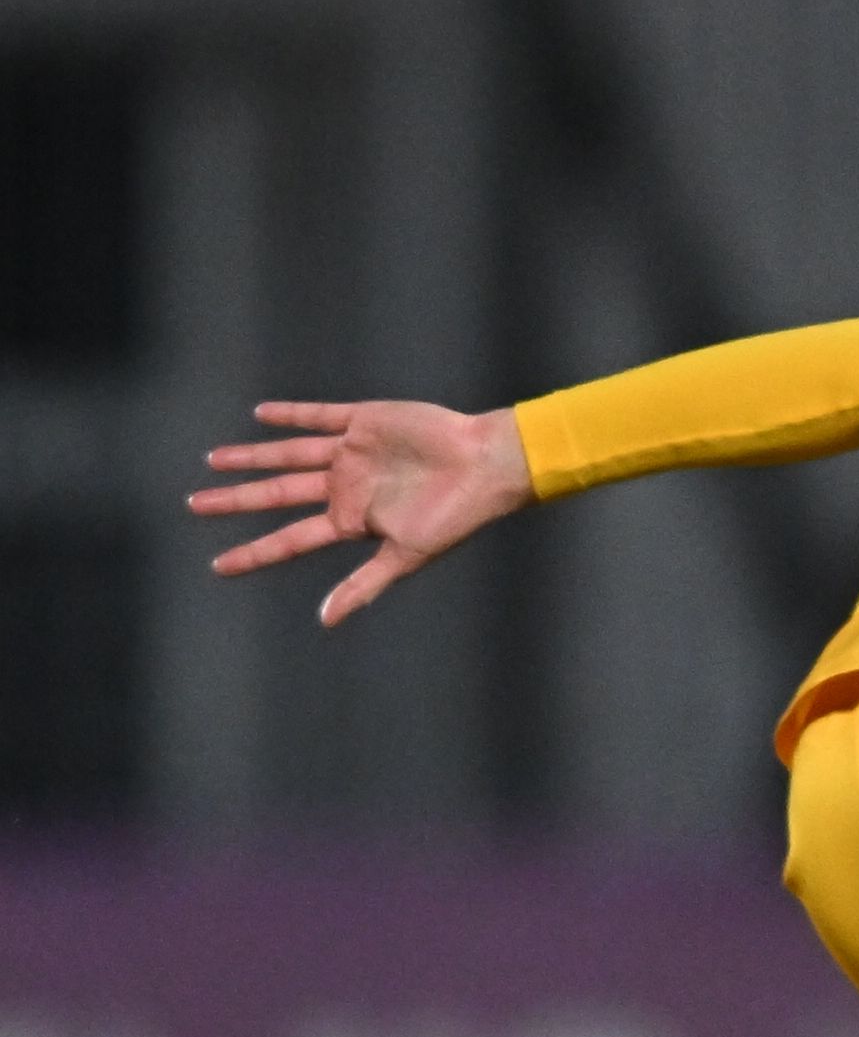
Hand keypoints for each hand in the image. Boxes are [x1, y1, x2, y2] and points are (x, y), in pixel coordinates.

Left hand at [189, 400, 534, 626]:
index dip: (254, 553)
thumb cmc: (454, 516)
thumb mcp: (405, 557)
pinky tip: (261, 415)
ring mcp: (351, 453)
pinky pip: (318, 417)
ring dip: (252, 457)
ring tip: (213, 460)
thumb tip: (324, 621)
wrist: (486, 464)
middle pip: (277, 495)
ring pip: (288, 455)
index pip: (290, 540)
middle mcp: (344, 486)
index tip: (217, 566)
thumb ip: (363, 585)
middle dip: (236, 500)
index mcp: (351, 520)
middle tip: (194, 504)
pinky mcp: (363, 421)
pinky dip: (290, 415)